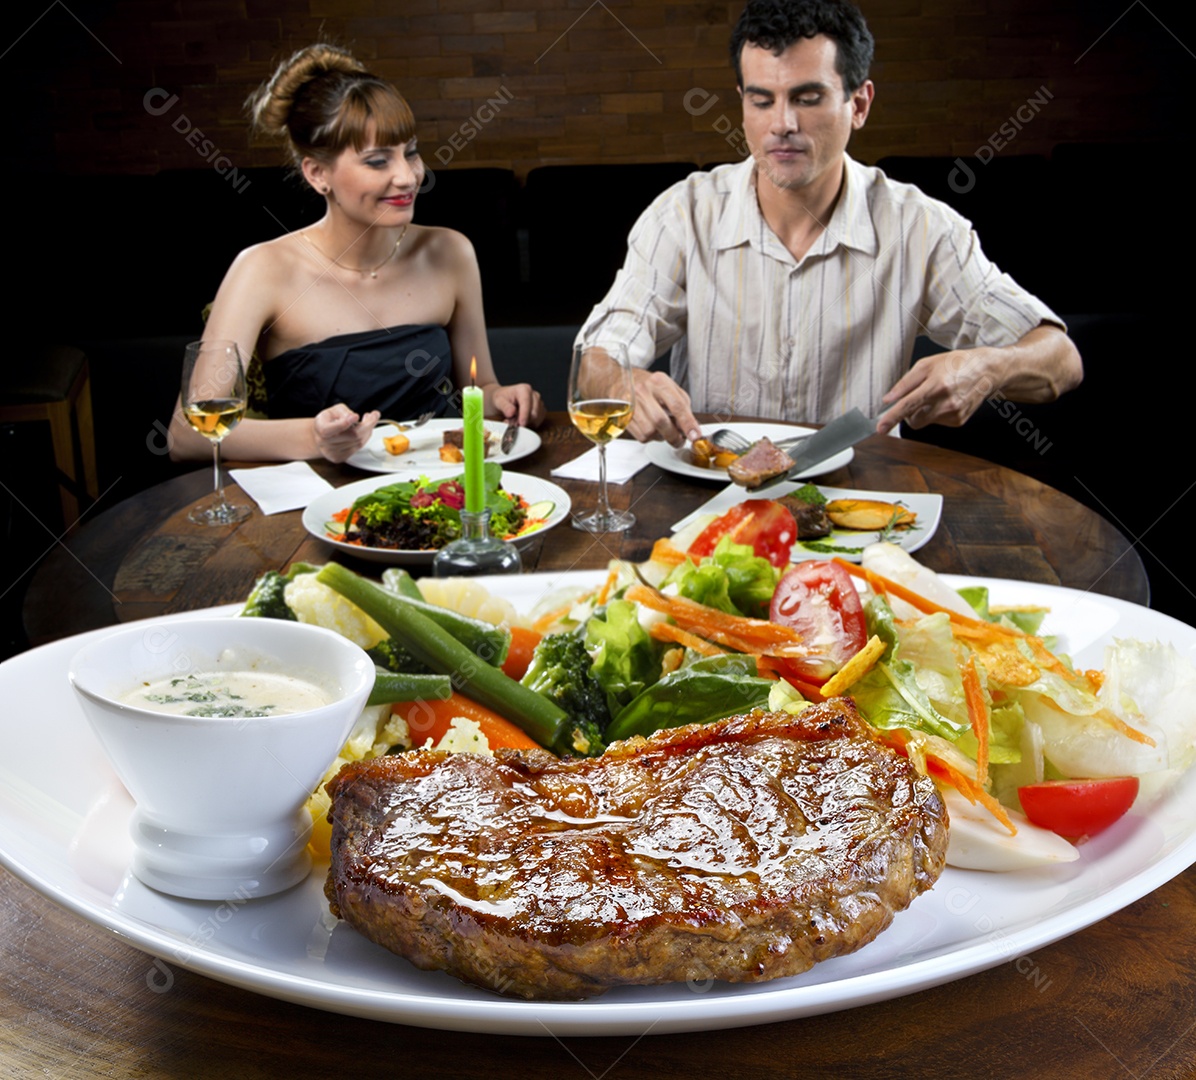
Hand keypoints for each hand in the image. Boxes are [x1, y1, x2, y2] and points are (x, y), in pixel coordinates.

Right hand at [313, 404, 378, 461]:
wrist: (319, 436)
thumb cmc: (327, 421)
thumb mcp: (333, 410)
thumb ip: (343, 412)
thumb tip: (353, 417)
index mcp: (321, 428)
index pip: (333, 428)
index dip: (345, 422)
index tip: (356, 416)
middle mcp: (325, 443)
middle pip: (353, 436)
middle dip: (368, 424)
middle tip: (374, 415)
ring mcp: (333, 452)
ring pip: (358, 442)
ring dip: (368, 431)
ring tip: (369, 421)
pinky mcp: (340, 458)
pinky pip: (358, 448)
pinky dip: (365, 438)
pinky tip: (364, 431)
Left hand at [490, 383, 545, 427]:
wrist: (504, 399)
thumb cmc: (502, 398)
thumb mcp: (499, 401)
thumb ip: (505, 406)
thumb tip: (511, 413)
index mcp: (525, 389)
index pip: (527, 404)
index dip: (524, 415)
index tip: (521, 424)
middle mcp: (534, 395)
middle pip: (534, 413)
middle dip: (523, 421)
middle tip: (512, 423)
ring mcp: (539, 403)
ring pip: (536, 419)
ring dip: (525, 423)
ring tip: (514, 420)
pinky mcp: (541, 411)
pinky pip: (538, 422)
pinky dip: (529, 424)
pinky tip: (521, 421)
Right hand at [627, 369, 700, 445]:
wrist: (621, 381)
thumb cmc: (649, 386)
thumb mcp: (669, 387)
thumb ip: (682, 406)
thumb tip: (690, 427)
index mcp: (659, 382)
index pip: (677, 405)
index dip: (688, 423)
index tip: (695, 435)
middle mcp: (643, 391)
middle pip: (661, 421)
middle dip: (674, 436)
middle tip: (680, 440)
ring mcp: (631, 404)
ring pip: (649, 431)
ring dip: (661, 436)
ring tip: (664, 430)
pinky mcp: (624, 417)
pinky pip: (641, 436)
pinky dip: (651, 437)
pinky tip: (652, 428)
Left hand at [877, 348, 1000, 434]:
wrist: (986, 370)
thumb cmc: (956, 364)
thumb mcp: (927, 364)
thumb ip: (905, 383)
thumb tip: (888, 399)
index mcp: (936, 386)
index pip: (908, 405)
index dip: (892, 417)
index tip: (880, 428)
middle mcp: (946, 403)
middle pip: (914, 421)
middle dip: (908, 414)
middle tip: (916, 398)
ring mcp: (954, 414)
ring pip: (924, 422)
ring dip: (924, 411)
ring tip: (937, 394)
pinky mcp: (959, 422)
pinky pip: (936, 422)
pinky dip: (935, 413)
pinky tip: (946, 400)